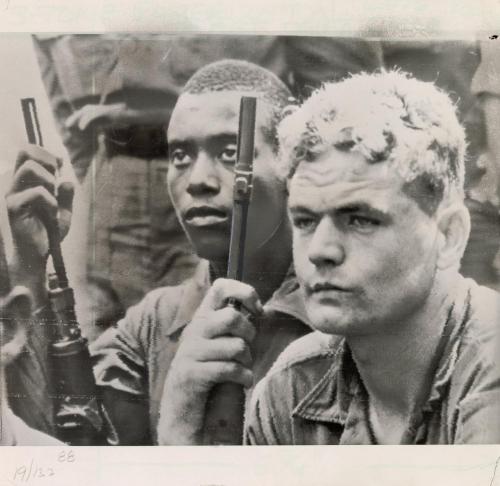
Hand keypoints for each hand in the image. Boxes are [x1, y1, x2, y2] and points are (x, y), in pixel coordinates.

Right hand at [6, 145, 73, 303]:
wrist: (37, 255)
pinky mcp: (13, 208)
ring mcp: (12, 194)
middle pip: (26, 151)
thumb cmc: (48, 231)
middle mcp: (15, 183)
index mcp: (25, 180)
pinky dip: (51, 202)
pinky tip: (51, 214)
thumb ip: (66, 194)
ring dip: (49, 181)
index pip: (29, 150)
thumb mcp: (64, 211)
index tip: (60, 170)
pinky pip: (36, 193)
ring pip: (30, 168)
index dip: (48, 155)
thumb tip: (67, 180)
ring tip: (52, 200)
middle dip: (48, 163)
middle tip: (55, 184)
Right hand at [157, 278, 262, 444]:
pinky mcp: (191, 374)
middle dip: (249, 334)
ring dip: (247, 360)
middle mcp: (194, 330)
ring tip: (242, 368)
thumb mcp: (220, 343)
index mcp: (202, 318)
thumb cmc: (209, 373)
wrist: (181, 410)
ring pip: (236, 346)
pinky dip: (244, 377)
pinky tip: (243, 382)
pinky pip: (229, 369)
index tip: (257, 310)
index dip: (244, 292)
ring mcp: (191, 351)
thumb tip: (264, 311)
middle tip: (246, 349)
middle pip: (232, 317)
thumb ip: (235, 326)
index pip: (221, 287)